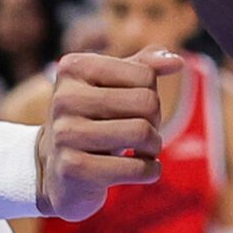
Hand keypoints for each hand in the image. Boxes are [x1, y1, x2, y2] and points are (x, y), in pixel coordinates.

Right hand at [36, 49, 184, 220]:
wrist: (55, 170)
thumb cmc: (93, 121)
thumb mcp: (113, 87)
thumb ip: (144, 66)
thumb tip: (176, 61)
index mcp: (74, 67)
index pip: (145, 74)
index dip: (151, 94)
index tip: (134, 109)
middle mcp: (64, 97)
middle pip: (147, 102)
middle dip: (155, 121)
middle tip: (142, 133)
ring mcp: (65, 134)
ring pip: (142, 132)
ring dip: (154, 146)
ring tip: (144, 151)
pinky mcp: (73, 169)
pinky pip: (136, 168)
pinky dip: (150, 171)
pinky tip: (140, 170)